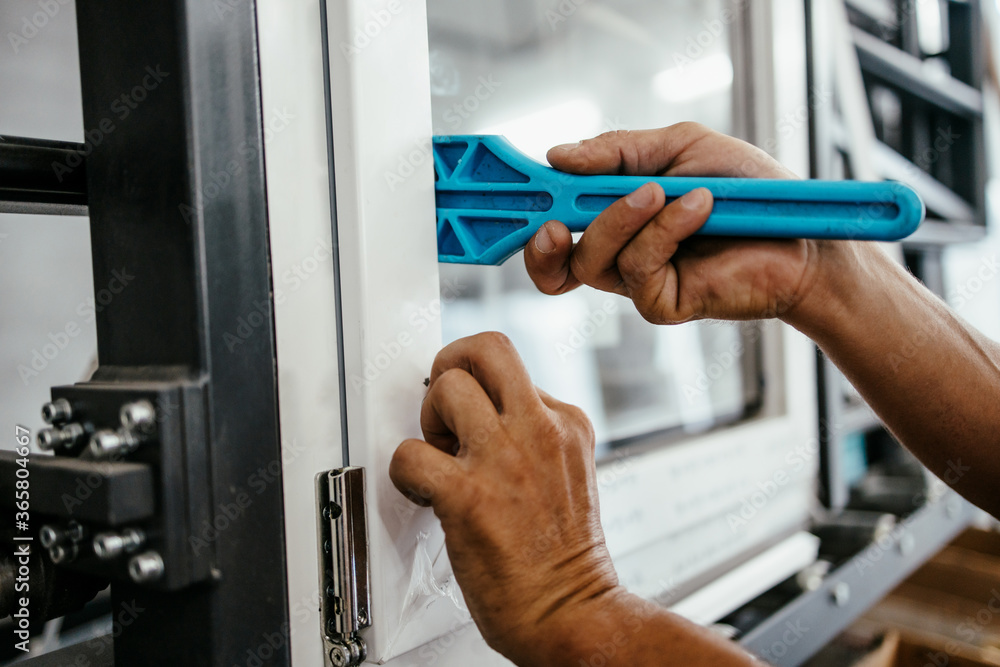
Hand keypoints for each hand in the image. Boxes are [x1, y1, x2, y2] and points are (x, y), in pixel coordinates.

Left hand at [389, 332, 619, 664]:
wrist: (572, 615)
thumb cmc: (565, 559)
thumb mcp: (570, 472)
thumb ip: (534, 436)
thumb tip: (485, 417)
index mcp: (567, 424)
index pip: (511, 368)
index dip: (481, 389)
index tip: (470, 417)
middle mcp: (539, 430)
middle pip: (486, 348)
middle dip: (451, 364)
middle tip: (443, 403)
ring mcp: (505, 459)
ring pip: (447, 386)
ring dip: (428, 420)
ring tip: (438, 455)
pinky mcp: (469, 495)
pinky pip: (410, 453)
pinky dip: (404, 472)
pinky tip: (423, 493)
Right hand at [525, 123, 830, 323]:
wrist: (802, 232)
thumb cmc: (746, 188)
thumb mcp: (678, 149)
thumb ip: (617, 152)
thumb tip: (557, 155)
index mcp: (613, 219)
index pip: (553, 226)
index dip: (530, 213)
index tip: (520, 187)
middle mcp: (618, 254)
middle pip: (553, 258)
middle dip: (545, 238)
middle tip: (555, 217)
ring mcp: (638, 282)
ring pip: (592, 260)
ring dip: (623, 217)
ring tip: (668, 191)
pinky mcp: (663, 302)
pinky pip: (638, 267)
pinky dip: (665, 229)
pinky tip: (699, 207)